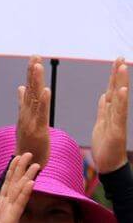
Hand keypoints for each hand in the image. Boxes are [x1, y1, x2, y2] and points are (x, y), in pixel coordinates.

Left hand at [0, 153, 38, 222]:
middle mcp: (8, 205)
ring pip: (20, 191)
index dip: (12, 170)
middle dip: (22, 168)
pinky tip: (30, 183)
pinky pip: (19, 203)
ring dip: (27, 177)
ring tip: (35, 165)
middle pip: (16, 183)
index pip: (8, 183)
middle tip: (30, 153)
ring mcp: (11, 212)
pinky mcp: (11, 219)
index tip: (17, 156)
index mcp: (1, 204)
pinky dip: (24, 193)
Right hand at [15, 56, 50, 167]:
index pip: (28, 89)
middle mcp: (26, 114)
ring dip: (36, 82)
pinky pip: (42, 115)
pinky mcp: (38, 131)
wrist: (25, 164)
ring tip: (38, 67)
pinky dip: (44, 102)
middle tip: (35, 55)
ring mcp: (31, 122)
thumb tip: (20, 87)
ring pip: (34, 99)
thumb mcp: (25, 121)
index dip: (30, 74)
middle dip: (32, 72)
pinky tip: (46, 91)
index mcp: (25, 111)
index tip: (34, 58)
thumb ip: (22, 103)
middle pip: (30, 90)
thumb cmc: (27, 144)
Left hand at [92, 58, 128, 173]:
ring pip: (118, 98)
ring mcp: (118, 121)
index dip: (113, 77)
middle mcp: (116, 114)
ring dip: (120, 82)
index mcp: (110, 112)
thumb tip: (103, 97)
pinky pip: (118, 114)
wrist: (109, 165)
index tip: (116, 62)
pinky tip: (120, 90)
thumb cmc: (106, 146)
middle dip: (117, 74)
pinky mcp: (117, 130)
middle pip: (116, 90)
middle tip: (119, 57)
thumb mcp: (101, 125)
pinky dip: (119, 101)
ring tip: (121, 67)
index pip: (111, 90)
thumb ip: (103, 110)